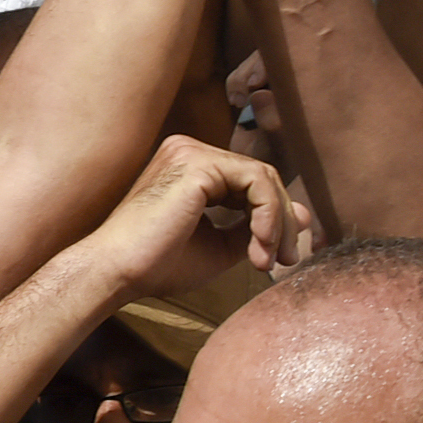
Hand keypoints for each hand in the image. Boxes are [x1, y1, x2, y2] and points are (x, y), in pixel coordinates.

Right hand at [69, 134, 307, 304]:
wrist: (117, 271)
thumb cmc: (157, 264)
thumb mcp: (220, 245)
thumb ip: (256, 227)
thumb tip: (304, 216)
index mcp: (190, 168)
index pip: (250, 183)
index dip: (275, 218)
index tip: (280, 256)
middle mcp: (190, 151)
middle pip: (261, 177)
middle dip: (282, 220)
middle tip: (285, 259)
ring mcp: (192, 153)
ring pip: (263, 177)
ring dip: (277, 221)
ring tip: (269, 259)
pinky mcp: (198, 164)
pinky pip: (256, 181)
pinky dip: (268, 214)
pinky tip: (259, 244)